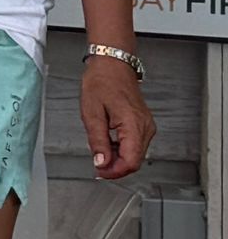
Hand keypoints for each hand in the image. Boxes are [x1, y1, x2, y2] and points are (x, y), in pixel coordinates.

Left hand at [82, 56, 153, 178]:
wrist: (113, 66)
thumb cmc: (102, 83)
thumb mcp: (92, 114)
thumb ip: (97, 141)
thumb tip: (101, 162)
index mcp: (134, 125)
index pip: (132, 161)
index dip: (115, 172)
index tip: (100, 172)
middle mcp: (145, 127)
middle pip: (135, 160)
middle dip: (115, 167)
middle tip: (96, 164)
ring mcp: (146, 126)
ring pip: (135, 154)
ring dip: (118, 159)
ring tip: (99, 151)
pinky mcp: (143, 124)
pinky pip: (135, 145)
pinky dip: (121, 150)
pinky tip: (108, 143)